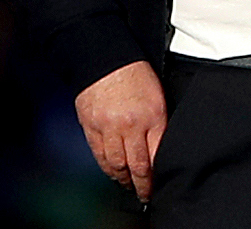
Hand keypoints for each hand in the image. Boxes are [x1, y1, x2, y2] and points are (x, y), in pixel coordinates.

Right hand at [75, 60, 166, 202]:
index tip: (158, 182)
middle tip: (145, 192)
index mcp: (152, 115)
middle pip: (136, 165)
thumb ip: (159, 121)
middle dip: (142, 183)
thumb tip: (160, 144)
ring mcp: (108, 128)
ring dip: (123, 178)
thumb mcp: (157, 94)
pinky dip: (106, 167)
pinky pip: (99, 155)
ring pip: (116, 165)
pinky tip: (112, 171)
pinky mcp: (91, 128)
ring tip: (128, 183)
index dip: (157, 173)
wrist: (104, 58)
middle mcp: (130, 125)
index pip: (156, 154)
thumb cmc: (134, 72)